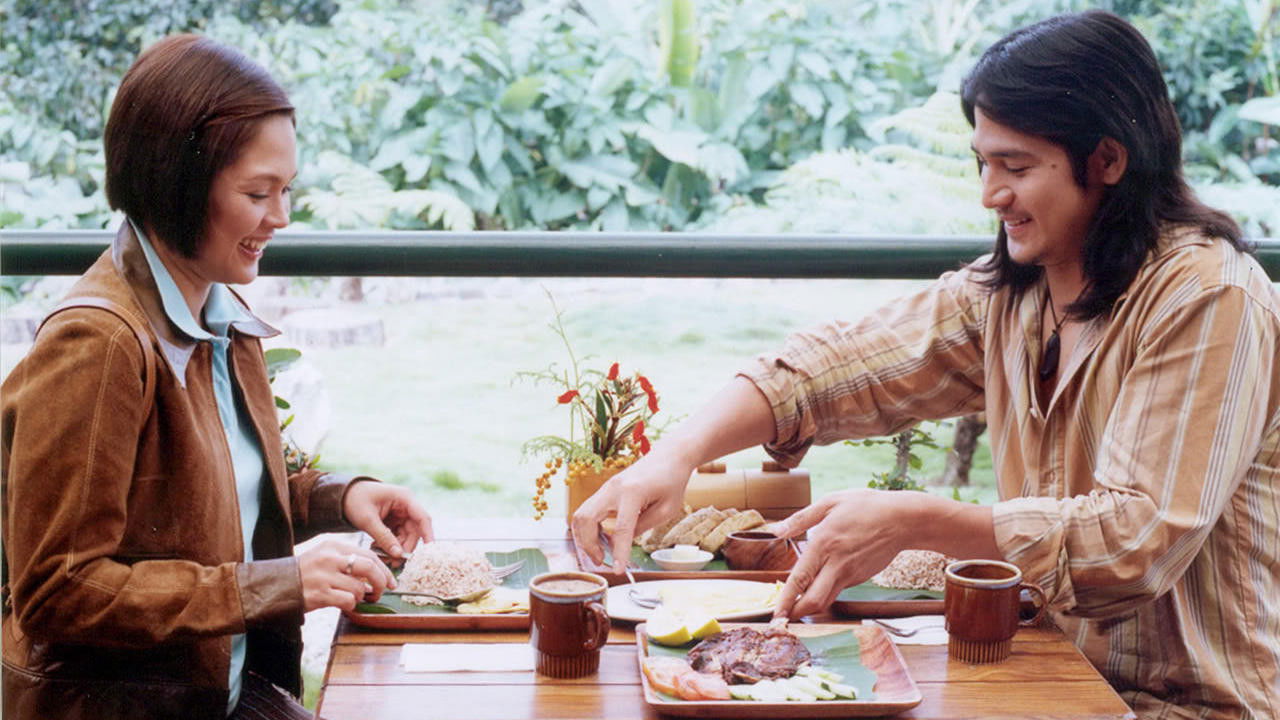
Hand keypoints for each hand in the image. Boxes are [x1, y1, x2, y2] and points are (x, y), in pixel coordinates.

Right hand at [297, 539, 394, 611]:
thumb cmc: (306, 572)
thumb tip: (376, 574)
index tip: (391, 581)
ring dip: (361, 597)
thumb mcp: (325, 556)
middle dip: (381, 582)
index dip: (384, 570)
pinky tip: (344, 604)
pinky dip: (351, 605)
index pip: (369, 555)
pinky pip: (348, 601)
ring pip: (360, 588)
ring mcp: (324, 577)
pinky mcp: (320, 595)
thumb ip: (349, 560)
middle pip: (369, 567)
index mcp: (334, 546)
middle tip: (381, 592)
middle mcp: (330, 559)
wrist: (278, 584)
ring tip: (353, 598)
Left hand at [343, 481, 433, 559]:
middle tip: (393, 562)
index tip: (427, 553)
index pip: (422, 518)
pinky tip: (377, 549)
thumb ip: (383, 537)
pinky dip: (389, 545)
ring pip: (406, 536)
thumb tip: (398, 554)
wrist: (342, 496)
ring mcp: (401, 514)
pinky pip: (397, 537)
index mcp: (404, 498)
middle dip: (405, 547)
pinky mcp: (394, 521)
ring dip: (396, 548)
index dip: (428, 535)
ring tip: (381, 557)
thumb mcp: (368, 519)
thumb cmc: (355, 500)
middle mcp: (406, 505)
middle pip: (414, 531)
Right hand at [570, 446, 693, 572]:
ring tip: (600, 552)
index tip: (617, 570)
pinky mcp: (604, 490)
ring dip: (584, 537)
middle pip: (586, 519)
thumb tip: (623, 542)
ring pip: (580, 515)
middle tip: (601, 561)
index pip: (621, 529)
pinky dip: (588, 528)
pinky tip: (601, 539)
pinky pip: (587, 511)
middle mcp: (613, 488)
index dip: (618, 552)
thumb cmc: (672, 481)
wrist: (668, 456)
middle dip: (588, 545)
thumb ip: (643, 526)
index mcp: (632, 493)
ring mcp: (606, 488)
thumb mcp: (667, 509)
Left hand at [767, 489, 911, 619]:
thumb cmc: (866, 507)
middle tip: (783, 618)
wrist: (903, 520)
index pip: (799, 580)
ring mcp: (851, 574)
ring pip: (827, 600)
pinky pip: (838, 589)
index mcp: (823, 544)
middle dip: (796, 614)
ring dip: (810, 606)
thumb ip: (800, 519)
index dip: (785, 601)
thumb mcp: (830, 503)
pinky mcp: (860, 578)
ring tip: (795, 605)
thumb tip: (775, 530)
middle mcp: (836, 564)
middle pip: (814, 602)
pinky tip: (820, 583)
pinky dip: (825, 592)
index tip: (775, 615)